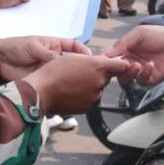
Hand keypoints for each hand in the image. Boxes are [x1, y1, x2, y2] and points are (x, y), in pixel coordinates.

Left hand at [0, 36, 90, 81]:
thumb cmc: (16, 47)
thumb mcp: (34, 47)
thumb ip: (49, 55)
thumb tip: (63, 63)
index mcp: (54, 45)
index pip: (74, 46)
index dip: (83, 52)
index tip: (90, 59)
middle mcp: (54, 57)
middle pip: (72, 62)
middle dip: (80, 67)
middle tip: (89, 73)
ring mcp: (50, 70)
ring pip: (65, 74)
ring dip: (72, 77)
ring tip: (80, 83)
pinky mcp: (43, 80)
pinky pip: (55, 83)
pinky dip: (61, 86)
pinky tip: (68, 90)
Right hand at [24, 54, 139, 113]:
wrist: (41, 91)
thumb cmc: (54, 71)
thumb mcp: (74, 57)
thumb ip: (93, 60)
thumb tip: (103, 63)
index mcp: (98, 67)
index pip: (121, 66)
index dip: (121, 64)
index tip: (122, 65)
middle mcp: (100, 82)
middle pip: (106, 77)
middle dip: (98, 75)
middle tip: (81, 72)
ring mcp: (95, 97)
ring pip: (97, 89)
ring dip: (90, 86)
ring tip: (72, 83)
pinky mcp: (88, 108)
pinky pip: (90, 99)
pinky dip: (84, 96)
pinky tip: (71, 92)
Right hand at [105, 26, 163, 84]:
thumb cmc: (161, 36)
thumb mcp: (140, 33)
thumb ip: (124, 42)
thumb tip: (108, 53)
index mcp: (126, 49)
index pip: (111, 57)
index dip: (108, 60)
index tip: (106, 60)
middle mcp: (131, 61)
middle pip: (116, 70)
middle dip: (118, 68)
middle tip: (124, 63)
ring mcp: (139, 71)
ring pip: (125, 78)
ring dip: (129, 73)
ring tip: (137, 65)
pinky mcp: (149, 79)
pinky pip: (140, 81)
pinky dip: (144, 74)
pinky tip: (150, 65)